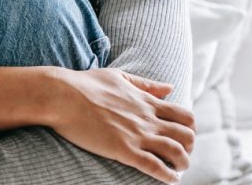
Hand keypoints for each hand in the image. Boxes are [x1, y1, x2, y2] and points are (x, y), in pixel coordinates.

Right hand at [50, 68, 194, 183]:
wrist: (62, 95)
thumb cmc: (84, 84)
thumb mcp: (119, 77)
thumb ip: (146, 84)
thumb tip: (170, 88)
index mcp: (147, 101)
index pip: (185, 116)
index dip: (190, 129)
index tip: (182, 136)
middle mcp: (148, 118)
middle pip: (187, 136)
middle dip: (189, 148)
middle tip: (180, 154)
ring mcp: (137, 135)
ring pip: (177, 153)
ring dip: (182, 164)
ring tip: (177, 170)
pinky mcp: (124, 150)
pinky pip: (155, 167)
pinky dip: (168, 176)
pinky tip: (170, 180)